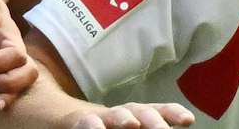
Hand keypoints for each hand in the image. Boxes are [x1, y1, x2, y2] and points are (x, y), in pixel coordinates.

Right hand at [60, 103, 195, 128]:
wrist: (50, 115)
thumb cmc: (97, 127)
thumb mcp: (117, 128)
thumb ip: (138, 127)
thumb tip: (166, 127)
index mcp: (132, 118)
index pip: (155, 112)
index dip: (171, 113)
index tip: (188, 120)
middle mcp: (117, 114)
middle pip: (139, 111)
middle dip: (153, 120)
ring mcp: (96, 117)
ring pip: (112, 115)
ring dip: (122, 118)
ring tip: (132, 125)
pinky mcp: (74, 122)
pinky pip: (83, 124)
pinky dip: (90, 127)